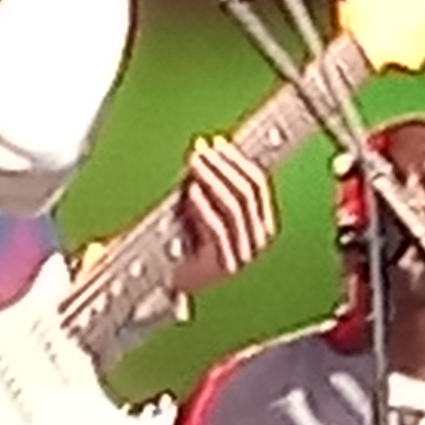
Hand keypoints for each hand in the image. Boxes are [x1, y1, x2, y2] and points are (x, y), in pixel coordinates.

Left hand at [169, 133, 277, 292]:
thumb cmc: (180, 241)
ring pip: (235, 207)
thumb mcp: (199, 208)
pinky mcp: (222, 264)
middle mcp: (258, 240)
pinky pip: (217, 228)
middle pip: (249, 192)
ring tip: (195, 162)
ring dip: (213, 178)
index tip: (218, 143)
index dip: (237, 160)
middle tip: (203, 149)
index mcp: (260, 224)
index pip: (258, 184)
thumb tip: (209, 149)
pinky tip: (192, 189)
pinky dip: (204, 204)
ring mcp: (242, 254)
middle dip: (224, 165)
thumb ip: (208, 185)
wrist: (163, 281)